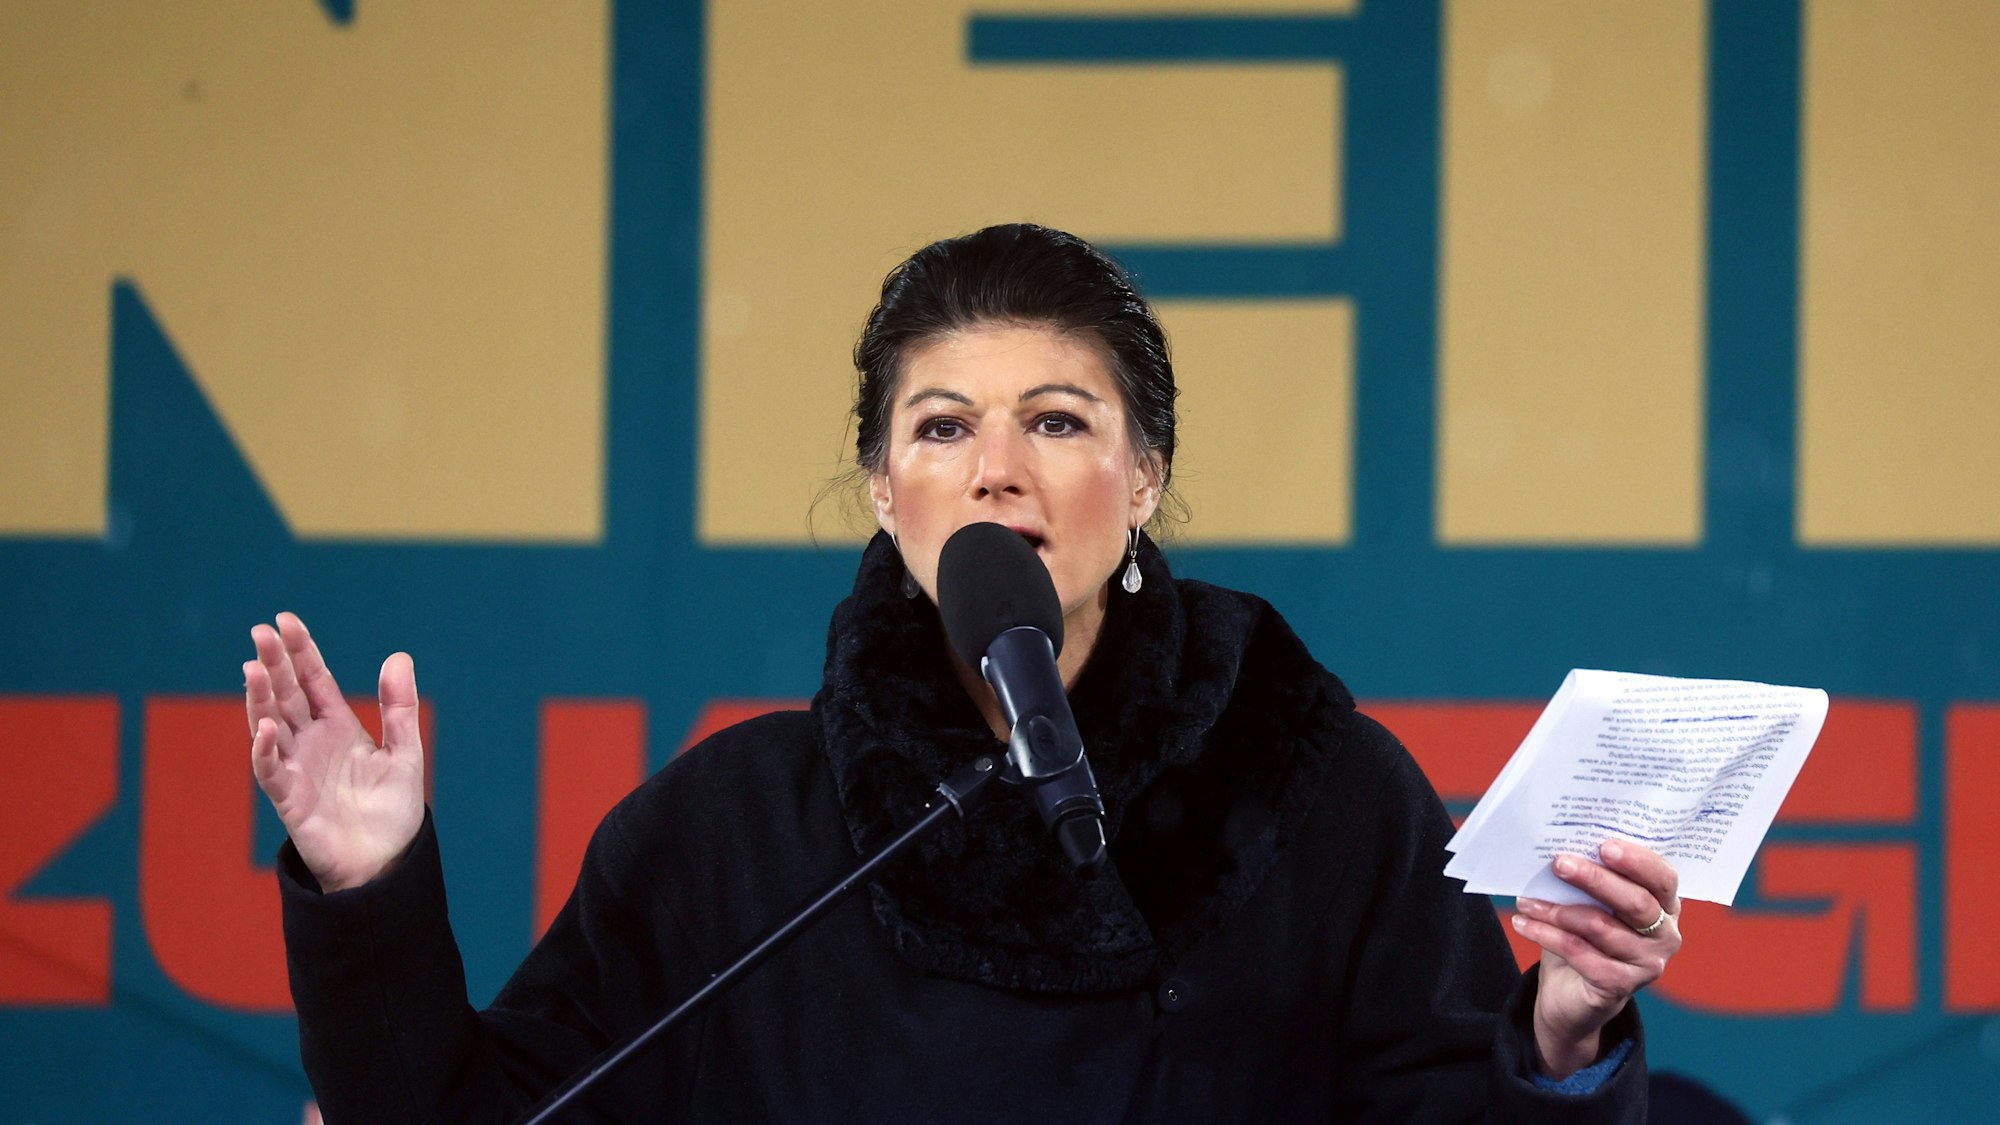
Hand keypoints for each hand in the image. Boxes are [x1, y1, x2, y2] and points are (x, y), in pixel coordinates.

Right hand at [245, 612, 425, 892]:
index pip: (314, 680)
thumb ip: (399, 708)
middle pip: (287, 695)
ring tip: (253, 668)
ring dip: (261, 698)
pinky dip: (265, 750)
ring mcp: (297, 767)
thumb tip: (399, 656)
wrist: (386, 863)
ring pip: (270, 724)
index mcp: (338, 726)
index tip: (286, 621)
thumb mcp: (404, 752)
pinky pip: (270, 770)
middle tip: (260, 632)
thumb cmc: (393, 810)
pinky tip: (265, 728)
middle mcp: (311, 741)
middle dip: (274, 664)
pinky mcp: (289, 799)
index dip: (300, 651)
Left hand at [1512, 840, 1681, 1078]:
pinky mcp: (1620, 986)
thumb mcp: (1590, 901)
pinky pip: (1579, 953)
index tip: (1604, 845)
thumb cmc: (1585, 934)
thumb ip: (1590, 877)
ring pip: (1600, 927)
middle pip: (1635, 902)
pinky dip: (1546, 935)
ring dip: (1557, 910)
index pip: (1663, 878)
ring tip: (1525, 899)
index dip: (1638, 861)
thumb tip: (1562, 847)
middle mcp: (1666, 935)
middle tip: (1559, 863)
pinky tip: (1522, 923)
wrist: (1572, 990)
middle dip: (1595, 879)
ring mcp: (1647, 964)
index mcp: (1665, 905)